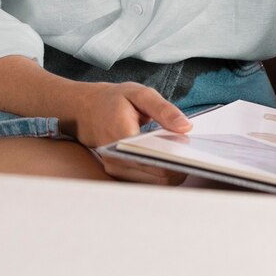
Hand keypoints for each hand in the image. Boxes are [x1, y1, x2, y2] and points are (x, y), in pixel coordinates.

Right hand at [66, 81, 191, 184]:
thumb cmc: (113, 100)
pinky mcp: (118, 172)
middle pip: (157, 176)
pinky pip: (145, 179)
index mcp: (121, 137)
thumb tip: (185, 127)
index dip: (175, 159)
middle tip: (190, 152)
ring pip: (153, 181)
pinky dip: (159, 171)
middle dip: (178, 165)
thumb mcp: (140, 94)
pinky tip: (167, 157)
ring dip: (171, 170)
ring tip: (180, 153)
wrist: (84, 109)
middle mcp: (116, 158)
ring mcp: (115, 168)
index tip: (190, 150)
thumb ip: (164, 110)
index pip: (153, 160)